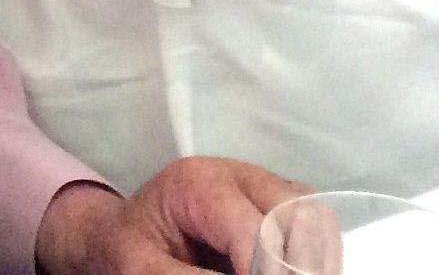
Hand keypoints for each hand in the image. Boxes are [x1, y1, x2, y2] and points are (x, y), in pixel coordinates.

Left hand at [35, 159, 312, 273]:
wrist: (124, 236)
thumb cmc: (129, 250)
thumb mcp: (144, 270)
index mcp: (198, 182)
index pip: (257, 228)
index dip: (269, 269)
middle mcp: (238, 174)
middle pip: (298, 213)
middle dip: (296, 263)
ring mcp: (262, 185)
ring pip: (314, 217)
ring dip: (308, 257)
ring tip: (281, 273)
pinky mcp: (277, 205)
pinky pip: (313, 226)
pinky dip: (308, 253)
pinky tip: (286, 267)